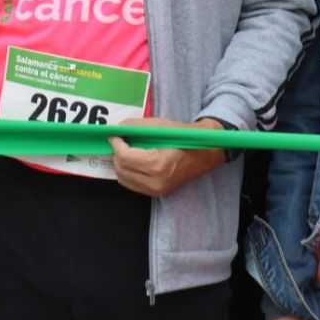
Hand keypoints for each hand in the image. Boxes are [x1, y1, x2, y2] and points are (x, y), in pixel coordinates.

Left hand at [109, 117, 227, 196]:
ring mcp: (156, 190)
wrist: (204, 153)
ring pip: (123, 178)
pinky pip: (132, 184)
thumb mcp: (160, 125)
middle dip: (117, 153)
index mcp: (157, 165)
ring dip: (121, 163)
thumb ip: (135, 126)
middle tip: (121, 140)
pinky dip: (128, 172)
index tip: (114, 134)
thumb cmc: (184, 137)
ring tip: (128, 150)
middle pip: (121, 168)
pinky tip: (134, 161)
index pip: (124, 156)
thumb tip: (116, 128)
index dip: (116, 143)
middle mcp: (155, 182)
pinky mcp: (156, 193)